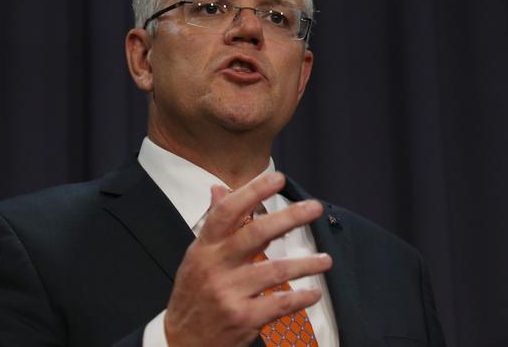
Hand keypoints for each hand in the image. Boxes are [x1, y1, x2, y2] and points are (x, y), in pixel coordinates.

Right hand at [163, 172, 331, 346]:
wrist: (182, 342)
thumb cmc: (193, 295)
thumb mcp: (196, 257)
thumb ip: (213, 224)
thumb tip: (219, 190)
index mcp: (204, 247)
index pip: (228, 211)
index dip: (253, 191)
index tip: (277, 178)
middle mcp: (215, 266)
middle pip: (256, 233)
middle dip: (289, 217)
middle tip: (313, 208)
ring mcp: (229, 293)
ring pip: (275, 270)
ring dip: (306, 264)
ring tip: (326, 260)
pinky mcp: (242, 318)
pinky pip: (279, 304)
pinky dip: (301, 298)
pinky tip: (314, 293)